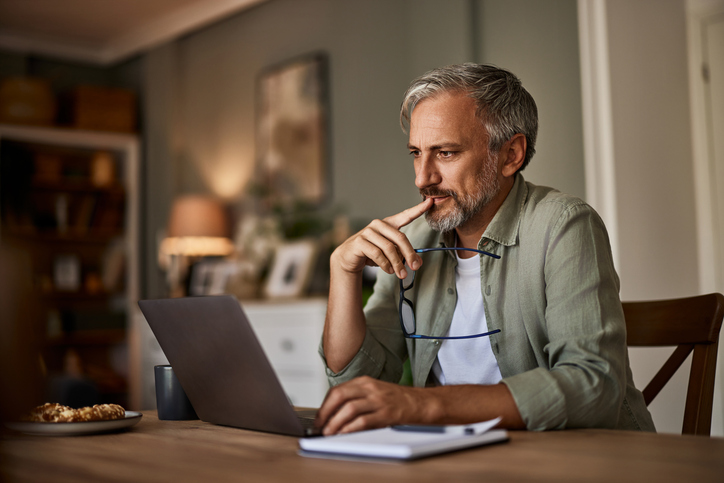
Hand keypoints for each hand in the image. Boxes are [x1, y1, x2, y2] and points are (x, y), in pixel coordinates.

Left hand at [315, 376, 435, 434]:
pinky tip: (344, 434)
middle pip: (340, 396)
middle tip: (320, 425)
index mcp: (365, 382)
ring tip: (329, 432)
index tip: (319, 418)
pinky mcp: (386, 414)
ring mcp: (378, 400)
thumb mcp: (375, 391)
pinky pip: (363, 420)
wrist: (421, 403)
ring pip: (349, 408)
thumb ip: (357, 397)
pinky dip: (350, 428)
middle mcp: (370, 388)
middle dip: (326, 412)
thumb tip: (334, 413)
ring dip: (335, 422)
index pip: (337, 390)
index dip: (325, 405)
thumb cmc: (397, 400)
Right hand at [332, 198, 432, 279]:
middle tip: (415, 267)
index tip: (430, 202)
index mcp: (388, 224)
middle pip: (400, 237)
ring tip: (401, 274)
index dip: (418, 209)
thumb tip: (417, 263)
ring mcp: (367, 232)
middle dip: (409, 254)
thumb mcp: (390, 254)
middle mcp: (378, 224)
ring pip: (389, 248)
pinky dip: (386, 265)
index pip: (405, 215)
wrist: (349, 258)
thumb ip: (404, 255)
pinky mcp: (359, 242)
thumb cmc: (371, 253)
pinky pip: (377, 254)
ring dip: (397, 263)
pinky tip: (389, 270)